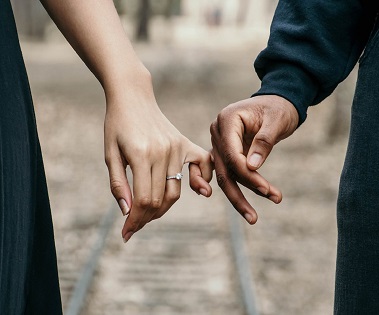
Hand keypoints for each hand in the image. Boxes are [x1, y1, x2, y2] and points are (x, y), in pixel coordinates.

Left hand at [104, 84, 212, 242]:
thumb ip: (118, 184)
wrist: (133, 97)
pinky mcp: (185, 144)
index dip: (134, 220)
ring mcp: (177, 147)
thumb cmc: (116, 125)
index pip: (142, 199)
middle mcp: (163, 152)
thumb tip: (127, 212)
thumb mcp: (109, 154)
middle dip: (145, 218)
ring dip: (162, 208)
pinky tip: (198, 190)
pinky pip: (202, 165)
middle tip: (133, 225)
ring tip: (148, 213)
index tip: (126, 233)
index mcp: (140, 155)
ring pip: (175, 191)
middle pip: (159, 199)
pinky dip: (202, 180)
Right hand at [210, 95, 298, 223]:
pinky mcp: (225, 153)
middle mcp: (217, 133)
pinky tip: (240, 206)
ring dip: (238, 197)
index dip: (247, 174)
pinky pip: (225, 174)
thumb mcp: (276, 121)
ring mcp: (219, 144)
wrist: (277, 102)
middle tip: (254, 217)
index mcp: (227, 120)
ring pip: (224, 176)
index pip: (231, 154)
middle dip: (239, 194)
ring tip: (253, 217)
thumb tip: (252, 168)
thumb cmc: (278, 108)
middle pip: (223, 169)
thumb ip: (263, 142)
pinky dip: (233, 188)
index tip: (266, 188)